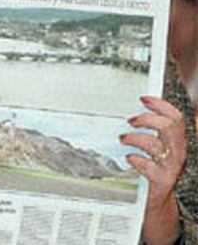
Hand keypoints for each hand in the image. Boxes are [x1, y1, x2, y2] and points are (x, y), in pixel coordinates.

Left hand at [120, 96, 186, 243]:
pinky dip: (136, 159)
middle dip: (148, 119)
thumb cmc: (154, 169)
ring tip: (123, 138)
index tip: (143, 98)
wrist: (158, 200)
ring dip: (135, 138)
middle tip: (131, 120)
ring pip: (156, 145)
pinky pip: (149, 167)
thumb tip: (134, 113)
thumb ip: (150, 132)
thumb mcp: (155, 148)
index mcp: (176, 142)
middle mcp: (177, 153)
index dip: (160, 105)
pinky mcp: (162, 181)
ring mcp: (171, 167)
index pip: (176, 117)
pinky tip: (129, 158)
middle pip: (169, 126)